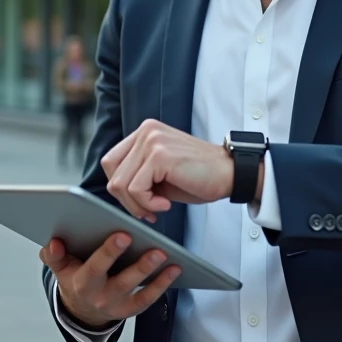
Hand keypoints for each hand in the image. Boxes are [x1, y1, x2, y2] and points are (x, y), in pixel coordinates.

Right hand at [40, 233, 179, 328]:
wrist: (81, 307)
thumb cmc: (75, 275)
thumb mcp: (60, 267)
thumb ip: (53, 254)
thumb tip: (53, 242)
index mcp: (82, 282)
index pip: (94, 267)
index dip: (108, 252)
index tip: (122, 234)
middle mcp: (100, 296)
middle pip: (120, 281)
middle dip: (137, 265)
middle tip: (153, 247)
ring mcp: (117, 304)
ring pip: (137, 290)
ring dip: (152, 272)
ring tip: (164, 253)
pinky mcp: (131, 309)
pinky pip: (148, 298)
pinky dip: (162, 283)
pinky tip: (174, 268)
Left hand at [101, 119, 233, 220]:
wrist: (231, 174)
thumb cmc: (199, 177)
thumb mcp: (160, 173)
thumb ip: (138, 174)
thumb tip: (115, 192)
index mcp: (145, 133)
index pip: (111, 162)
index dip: (121, 188)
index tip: (141, 202)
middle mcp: (146, 131)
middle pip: (112, 174)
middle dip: (127, 201)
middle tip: (148, 210)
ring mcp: (152, 141)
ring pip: (120, 184)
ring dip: (138, 205)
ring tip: (159, 207)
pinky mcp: (160, 155)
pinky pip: (135, 189)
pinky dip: (148, 205)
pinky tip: (165, 205)